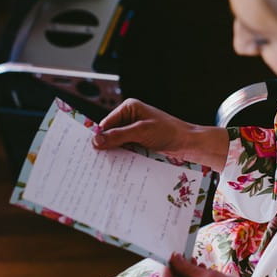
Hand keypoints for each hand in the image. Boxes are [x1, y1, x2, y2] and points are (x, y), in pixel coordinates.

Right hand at [92, 99, 228, 170]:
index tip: (87, 150)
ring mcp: (135, 132)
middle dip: (104, 146)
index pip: (106, 123)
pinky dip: (122, 158)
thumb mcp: (141, 132)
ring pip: (117, 144)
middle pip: (110, 134)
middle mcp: (130, 118)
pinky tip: (116, 168)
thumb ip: (118, 136)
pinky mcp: (140, 144)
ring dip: (113, 154)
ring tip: (103, 167)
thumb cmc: (169, 132)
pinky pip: (126, 151)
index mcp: (129, 108)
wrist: (189, 144)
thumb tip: (96, 140)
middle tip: (92, 161)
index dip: (98, 136)